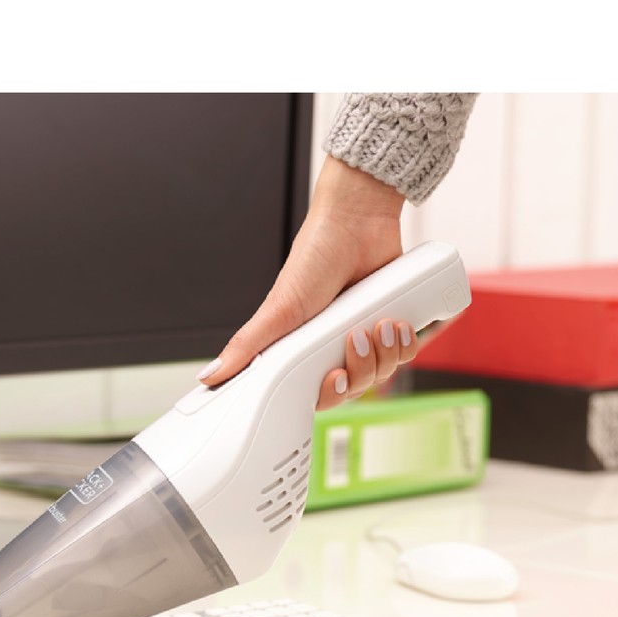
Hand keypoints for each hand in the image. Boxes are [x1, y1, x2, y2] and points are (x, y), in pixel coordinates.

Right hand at [196, 156, 412, 408]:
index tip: (333, 378)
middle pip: (356, 387)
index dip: (332, 394)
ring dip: (387, 352)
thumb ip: (246, 346)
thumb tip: (210, 375)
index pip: (320, 396)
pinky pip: (407, 352)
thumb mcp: (278, 309)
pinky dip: (406, 342)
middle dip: (362, 368)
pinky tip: (398, 323)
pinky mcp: (394, 322)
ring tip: (380, 323)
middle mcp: (336, 348)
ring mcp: (367, 336)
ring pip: (384, 371)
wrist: (359, 220)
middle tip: (357, 338)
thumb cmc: (315, 257)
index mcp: (306, 353)